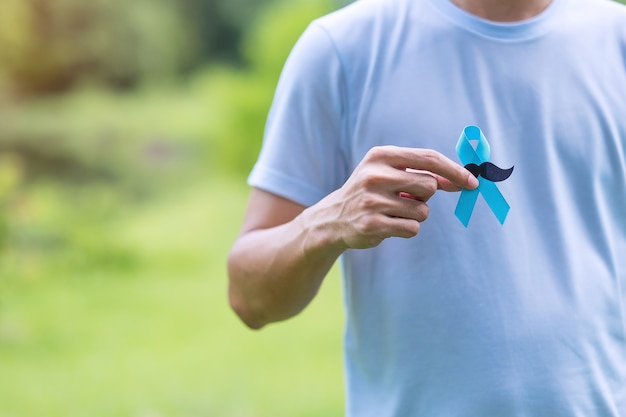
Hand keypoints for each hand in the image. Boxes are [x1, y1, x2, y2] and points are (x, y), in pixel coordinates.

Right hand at [312, 145, 478, 249]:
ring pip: (423, 211)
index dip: (455, 171)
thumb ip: (423, 173)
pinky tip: (389, 225)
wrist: (333, 218)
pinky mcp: (372, 224)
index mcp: (381, 156)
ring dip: (416, 215)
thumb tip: (463, 180)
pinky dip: (407, 229)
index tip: (472, 182)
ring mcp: (372, 200)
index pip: (428, 159)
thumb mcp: (390, 172)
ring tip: (394, 212)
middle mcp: (375, 175)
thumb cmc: (371, 192)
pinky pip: (412, 228)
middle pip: (430, 186)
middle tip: (407, 198)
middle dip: (426, 196)